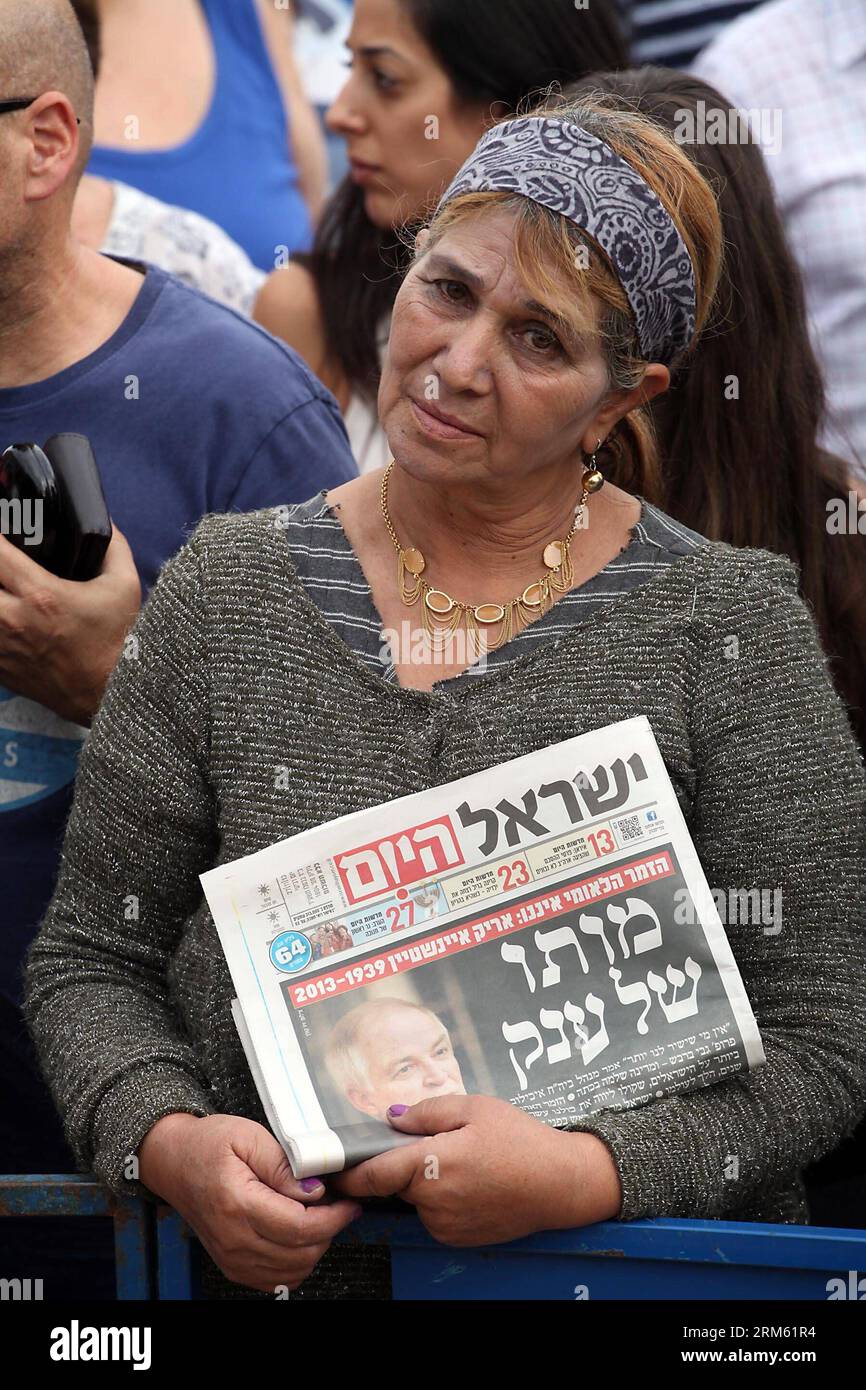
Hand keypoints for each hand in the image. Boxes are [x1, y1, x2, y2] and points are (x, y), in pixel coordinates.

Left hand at [0, 525, 140, 724]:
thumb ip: (112, 547)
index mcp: (41, 595)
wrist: (113, 694)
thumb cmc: (117, 642)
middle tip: (4, 563)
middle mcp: (13, 620)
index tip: (5, 531)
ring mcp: (2, 647)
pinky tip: (8, 616)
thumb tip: (103, 523)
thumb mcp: (124, 585)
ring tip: (6, 589)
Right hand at [138, 1113, 362, 1293]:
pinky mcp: (233, 1266)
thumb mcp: (249, 1137)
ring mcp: (231, 1258)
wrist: (173, 1162)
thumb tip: (316, 1191)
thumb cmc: (208, 1144)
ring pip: (293, 1271)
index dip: (334, 1218)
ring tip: (318, 1216)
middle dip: (329, 1230)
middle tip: (337, 1204)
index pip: (300, 1228)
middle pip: (300, 1254)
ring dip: (315, 1247)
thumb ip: (285, 1166)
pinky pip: (276, 1280)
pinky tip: (299, 1234)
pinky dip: (297, 1261)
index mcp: (237, 1204)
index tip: (349, 1202)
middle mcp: (233, 1240)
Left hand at [334, 1095, 622, 1246]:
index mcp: (433, 1165)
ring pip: (415, 1197)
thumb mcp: (475, 1108)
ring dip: (423, 1180)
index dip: (347, 1170)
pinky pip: (433, 1213)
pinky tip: (471, 1181)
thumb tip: (389, 1118)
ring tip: (464, 1161)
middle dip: (401, 1163)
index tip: (330, 1164)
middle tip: (434, 1143)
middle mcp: (434, 1201)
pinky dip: (440, 1197)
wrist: (560, 1184)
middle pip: (395, 1182)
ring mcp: (445, 1225)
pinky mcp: (456, 1237)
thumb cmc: (521, 1141)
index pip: (373, 1174)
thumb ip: (426, 1112)